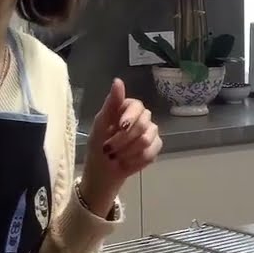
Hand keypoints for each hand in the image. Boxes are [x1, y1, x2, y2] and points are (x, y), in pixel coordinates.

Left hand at [80, 79, 161, 211]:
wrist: (103, 172)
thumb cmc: (98, 146)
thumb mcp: (100, 124)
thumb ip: (111, 103)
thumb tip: (118, 80)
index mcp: (127, 108)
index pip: (137, 105)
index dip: (130, 116)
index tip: (120, 126)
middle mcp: (142, 118)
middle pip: (144, 123)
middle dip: (124, 139)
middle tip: (110, 148)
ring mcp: (151, 133)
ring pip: (147, 139)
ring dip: (128, 151)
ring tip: (116, 156)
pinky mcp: (155, 148)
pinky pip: (151, 152)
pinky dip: (136, 160)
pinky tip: (126, 162)